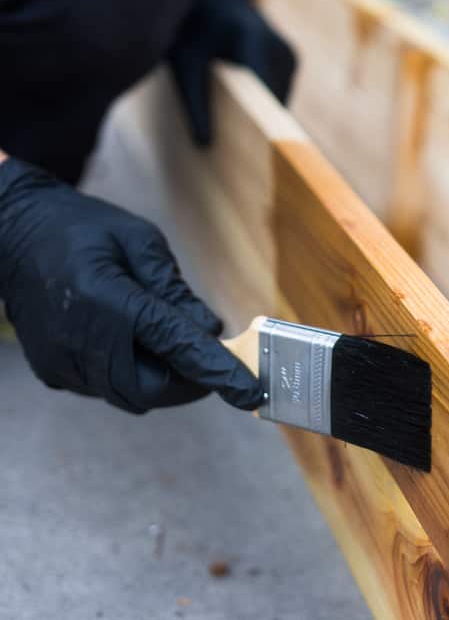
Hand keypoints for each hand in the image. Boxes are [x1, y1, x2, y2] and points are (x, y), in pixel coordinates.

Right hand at [0, 157, 263, 413]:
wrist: (14, 232)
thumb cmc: (82, 229)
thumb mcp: (140, 243)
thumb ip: (175, 291)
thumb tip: (211, 331)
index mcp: (108, 300)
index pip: (176, 346)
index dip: (218, 372)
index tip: (250, 394)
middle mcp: (80, 339)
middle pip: (152, 387)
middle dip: (190, 382)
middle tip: (212, 364)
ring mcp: (61, 360)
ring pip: (128, 395)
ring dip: (161, 380)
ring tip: (173, 349)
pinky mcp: (51, 371)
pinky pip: (103, 388)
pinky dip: (130, 375)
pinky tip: (132, 344)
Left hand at [169, 0, 296, 145]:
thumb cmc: (192, 26)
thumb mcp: (184, 63)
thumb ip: (194, 103)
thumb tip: (203, 145)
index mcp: (254, 42)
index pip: (266, 96)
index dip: (264, 129)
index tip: (261, 158)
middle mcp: (281, 49)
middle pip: (275, 103)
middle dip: (259, 125)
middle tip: (242, 156)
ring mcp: (289, 55)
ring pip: (280, 101)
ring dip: (263, 116)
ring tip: (242, 131)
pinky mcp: (291, 60)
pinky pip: (281, 93)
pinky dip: (265, 104)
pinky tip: (246, 107)